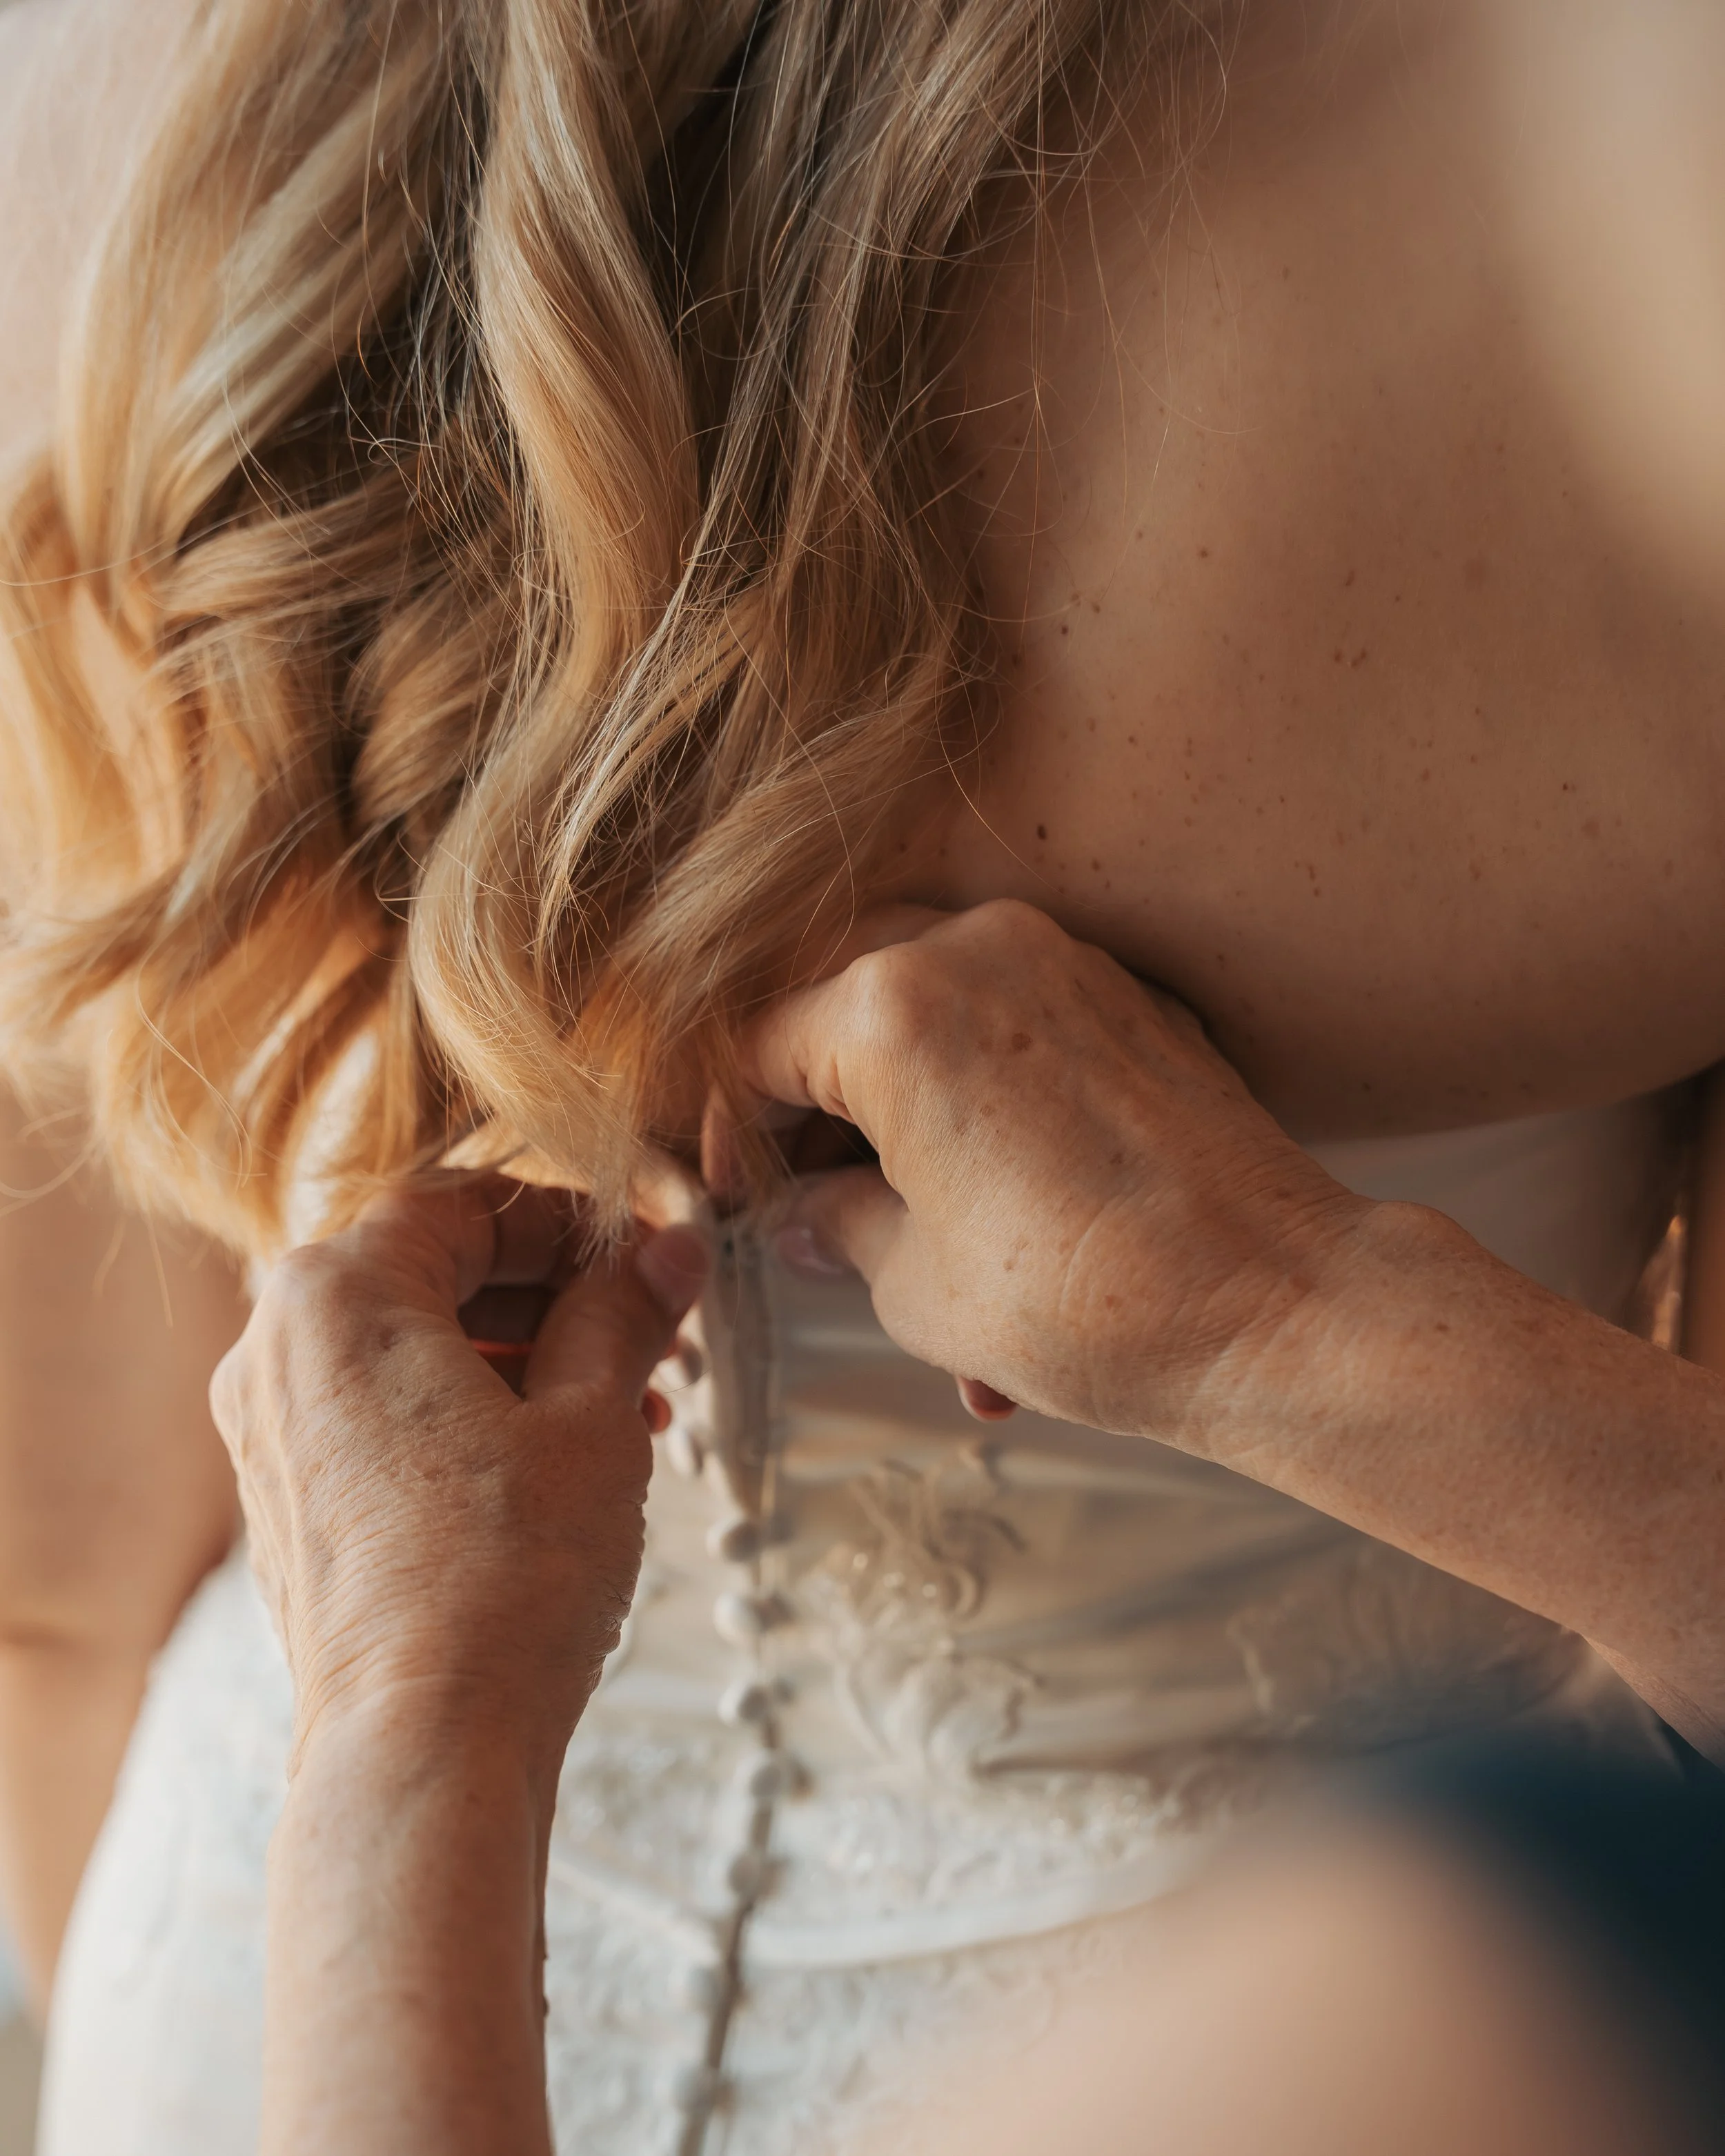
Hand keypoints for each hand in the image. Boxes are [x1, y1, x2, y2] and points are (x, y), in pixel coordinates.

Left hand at [210, 1179, 706, 1771]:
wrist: (423, 1746)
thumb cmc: (502, 1580)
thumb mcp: (592, 1417)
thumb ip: (623, 1312)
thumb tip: (666, 1252)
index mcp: (334, 1298)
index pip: (460, 1203)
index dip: (566, 1220)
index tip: (637, 1252)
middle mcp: (275, 1352)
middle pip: (429, 1272)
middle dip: (550, 1297)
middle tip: (646, 1330)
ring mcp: (270, 1434)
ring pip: (410, 1349)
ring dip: (521, 1357)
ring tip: (626, 1405)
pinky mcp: (289, 1503)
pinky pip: (382, 1416)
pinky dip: (468, 1414)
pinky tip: (559, 1460)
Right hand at [738, 901, 1366, 1443]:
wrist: (1276, 1308)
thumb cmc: (1092, 1303)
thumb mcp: (913, 1284)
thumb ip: (836, 1228)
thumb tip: (805, 1218)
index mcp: (892, 1010)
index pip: (757, 1045)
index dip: (730, 1130)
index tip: (740, 1195)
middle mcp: (975, 949)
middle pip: (838, 1006)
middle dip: (815, 1111)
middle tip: (812, 1204)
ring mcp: (1061, 961)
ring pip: (930, 1015)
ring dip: (903, 1116)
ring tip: (911, 1236)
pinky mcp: (1126, 996)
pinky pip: (1015, 1027)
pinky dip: (983, 1102)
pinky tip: (989, 1202)